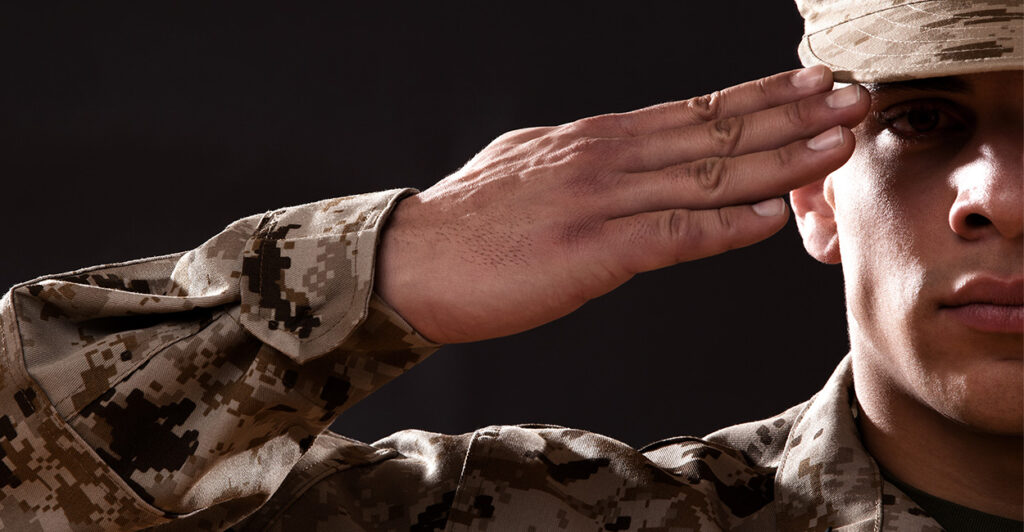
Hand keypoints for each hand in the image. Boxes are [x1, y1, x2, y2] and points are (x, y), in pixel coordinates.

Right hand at [376, 66, 867, 343]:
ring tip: (839, 141)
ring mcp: (599, 200)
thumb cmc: (466, 225)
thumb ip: (587, 164)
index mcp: (594, 139)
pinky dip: (726, 228)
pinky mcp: (589, 251)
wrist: (408, 262)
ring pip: (707, 175)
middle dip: (793, 114)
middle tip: (855, 98)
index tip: (810, 85)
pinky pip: (672, 236)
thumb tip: (626, 163)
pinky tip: (772, 218)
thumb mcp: (531, 167)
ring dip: (781, 159)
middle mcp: (605, 156)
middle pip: (714, 132)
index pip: (692, 113)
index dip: (759, 98)